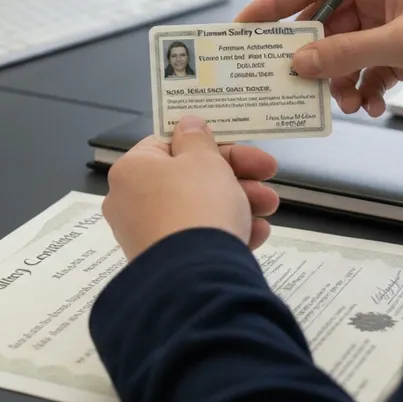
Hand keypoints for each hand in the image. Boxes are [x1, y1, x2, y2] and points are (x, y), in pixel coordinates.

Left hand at [103, 115, 278, 260]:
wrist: (195, 278)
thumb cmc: (197, 204)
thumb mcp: (204, 160)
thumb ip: (198, 138)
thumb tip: (187, 123)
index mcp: (132, 170)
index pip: (167, 144)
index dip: (205, 142)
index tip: (238, 144)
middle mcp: (131, 203)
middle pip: (188, 178)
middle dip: (235, 174)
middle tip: (268, 173)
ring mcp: (146, 236)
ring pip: (198, 210)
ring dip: (239, 202)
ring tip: (270, 207)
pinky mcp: (166, 265)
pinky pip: (199, 240)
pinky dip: (227, 232)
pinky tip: (259, 233)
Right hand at [236, 0, 402, 114]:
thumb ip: (347, 52)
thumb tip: (301, 61)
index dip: (277, 2)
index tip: (247, 24)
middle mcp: (383, 0)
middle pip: (326, 25)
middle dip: (312, 56)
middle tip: (289, 77)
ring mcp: (392, 31)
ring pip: (343, 56)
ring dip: (339, 81)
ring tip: (346, 100)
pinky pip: (365, 74)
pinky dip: (363, 92)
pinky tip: (372, 105)